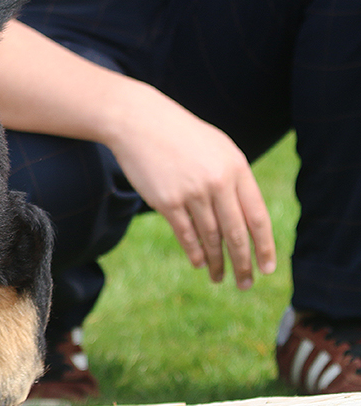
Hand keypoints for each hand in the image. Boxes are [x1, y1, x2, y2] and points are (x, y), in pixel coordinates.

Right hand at [105, 84, 276, 289]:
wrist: (139, 121)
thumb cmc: (180, 135)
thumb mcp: (217, 148)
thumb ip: (233, 178)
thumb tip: (245, 215)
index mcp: (236, 168)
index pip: (257, 217)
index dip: (264, 246)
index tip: (266, 268)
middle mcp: (218, 182)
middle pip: (237, 233)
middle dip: (243, 263)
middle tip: (246, 284)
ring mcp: (192, 192)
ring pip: (211, 237)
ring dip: (216, 262)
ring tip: (219, 277)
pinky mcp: (167, 200)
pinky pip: (185, 233)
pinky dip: (193, 251)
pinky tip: (198, 262)